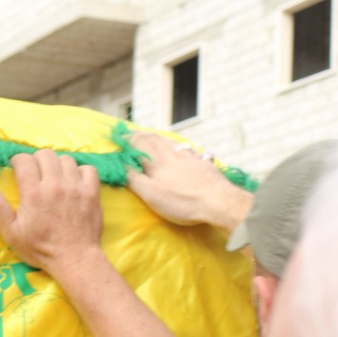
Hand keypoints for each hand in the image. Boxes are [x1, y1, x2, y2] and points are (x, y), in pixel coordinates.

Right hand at [0, 149, 101, 274]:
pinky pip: (88, 169)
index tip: (17, 170)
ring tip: (54, 178)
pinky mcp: (92, 193)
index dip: (18, 161)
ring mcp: (76, 187)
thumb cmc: (40, 249)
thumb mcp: (12, 233)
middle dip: (37, 160)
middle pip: (46, 154)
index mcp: (34, 193)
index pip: (24, 160)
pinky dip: (80, 172)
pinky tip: (74, 182)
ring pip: (66, 159)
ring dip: (58, 165)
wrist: (74, 259)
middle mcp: (55, 185)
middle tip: (35, 173)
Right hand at [126, 132, 250, 229]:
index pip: (136, 142)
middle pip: (152, 138)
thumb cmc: (182, 201)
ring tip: (150, 139)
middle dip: (140, 136)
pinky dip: (173, 146)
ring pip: (167, 141)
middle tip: (131, 136)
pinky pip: (183, 148)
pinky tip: (177, 150)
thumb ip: (133, 178)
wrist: (219, 200)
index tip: (118, 138)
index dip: (126, 140)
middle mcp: (170, 151)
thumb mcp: (151, 194)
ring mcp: (187, 154)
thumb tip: (120, 164)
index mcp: (156, 158)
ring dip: (156, 139)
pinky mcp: (201, 161)